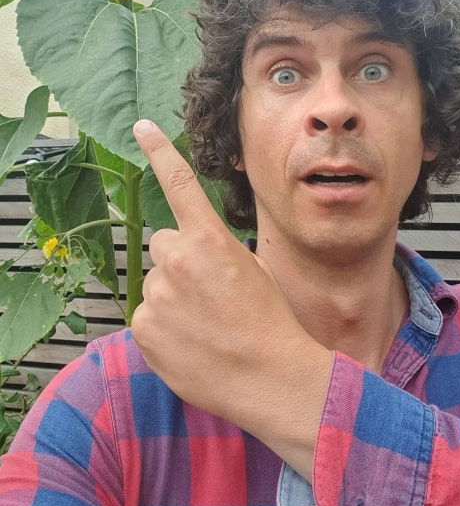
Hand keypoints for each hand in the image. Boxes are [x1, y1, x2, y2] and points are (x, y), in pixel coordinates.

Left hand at [131, 119, 332, 479]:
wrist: (270, 378)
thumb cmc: (271, 321)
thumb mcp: (254, 269)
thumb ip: (216, 252)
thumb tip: (194, 254)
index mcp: (209, 239)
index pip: (179, 183)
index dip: (159, 151)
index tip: (142, 127)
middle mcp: (177, 260)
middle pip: (165, 244)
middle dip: (181, 260)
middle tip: (208, 292)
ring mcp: (157, 296)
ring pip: (157, 284)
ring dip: (173, 297)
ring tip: (205, 324)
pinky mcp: (143, 329)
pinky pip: (148, 317)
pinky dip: (164, 328)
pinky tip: (192, 344)